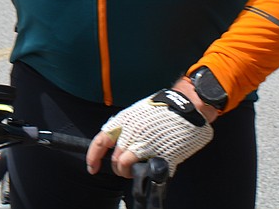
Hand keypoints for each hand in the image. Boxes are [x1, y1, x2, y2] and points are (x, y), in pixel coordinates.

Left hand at [86, 88, 213, 177]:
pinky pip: (148, 171)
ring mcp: (146, 146)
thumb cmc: (162, 109)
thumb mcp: (136, 113)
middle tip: (126, 168)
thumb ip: (125, 128)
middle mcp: (131, 134)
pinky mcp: (161, 155)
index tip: (92, 168)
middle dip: (119, 168)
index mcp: (123, 122)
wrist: (186, 106)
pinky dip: (149, 173)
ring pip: (127, 168)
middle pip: (115, 160)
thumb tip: (118, 142)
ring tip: (138, 170)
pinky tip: (154, 167)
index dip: (93, 157)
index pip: (101, 142)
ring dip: (130, 173)